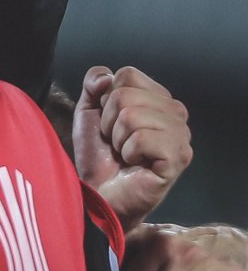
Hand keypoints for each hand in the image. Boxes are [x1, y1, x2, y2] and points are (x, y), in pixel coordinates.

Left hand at [73, 65, 191, 225]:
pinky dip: (128, 152)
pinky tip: (135, 164)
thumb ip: (93, 85)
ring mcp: (181, 135)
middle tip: (116, 144)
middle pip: (126, 94)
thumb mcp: (89, 113)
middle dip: (109, 122)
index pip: (127, 75)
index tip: (109, 125)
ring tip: (125, 155)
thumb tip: (106, 76)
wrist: (98, 195)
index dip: (106, 101)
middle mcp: (176, 114)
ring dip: (117, 139)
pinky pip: (141, 138)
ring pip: (132, 115)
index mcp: (158, 99)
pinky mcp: (178, 157)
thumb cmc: (98, 157)